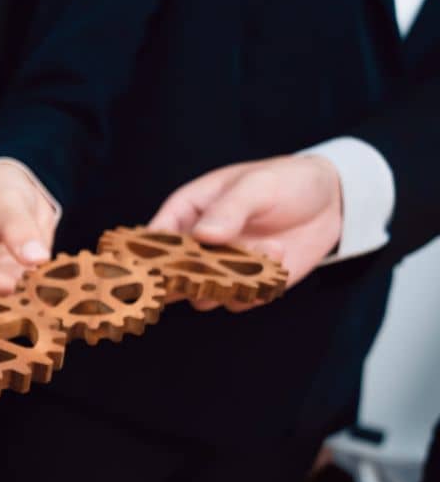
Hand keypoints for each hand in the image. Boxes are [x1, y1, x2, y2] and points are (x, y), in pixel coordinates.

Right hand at [149, 155, 342, 302]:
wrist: (332, 199)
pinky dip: (257, 288)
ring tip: (268, 249)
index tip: (159, 264)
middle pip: (171, 277)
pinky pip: (239, 301)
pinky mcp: (247, 285)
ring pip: (203, 295)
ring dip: (230, 282)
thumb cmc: (286, 180)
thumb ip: (229, 209)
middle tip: (212, 268)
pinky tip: (279, 257)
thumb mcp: (257, 185)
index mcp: (186, 213)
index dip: (148, 256)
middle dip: (185, 280)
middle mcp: (196, 247)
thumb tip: (203, 236)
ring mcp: (220, 269)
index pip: (153, 240)